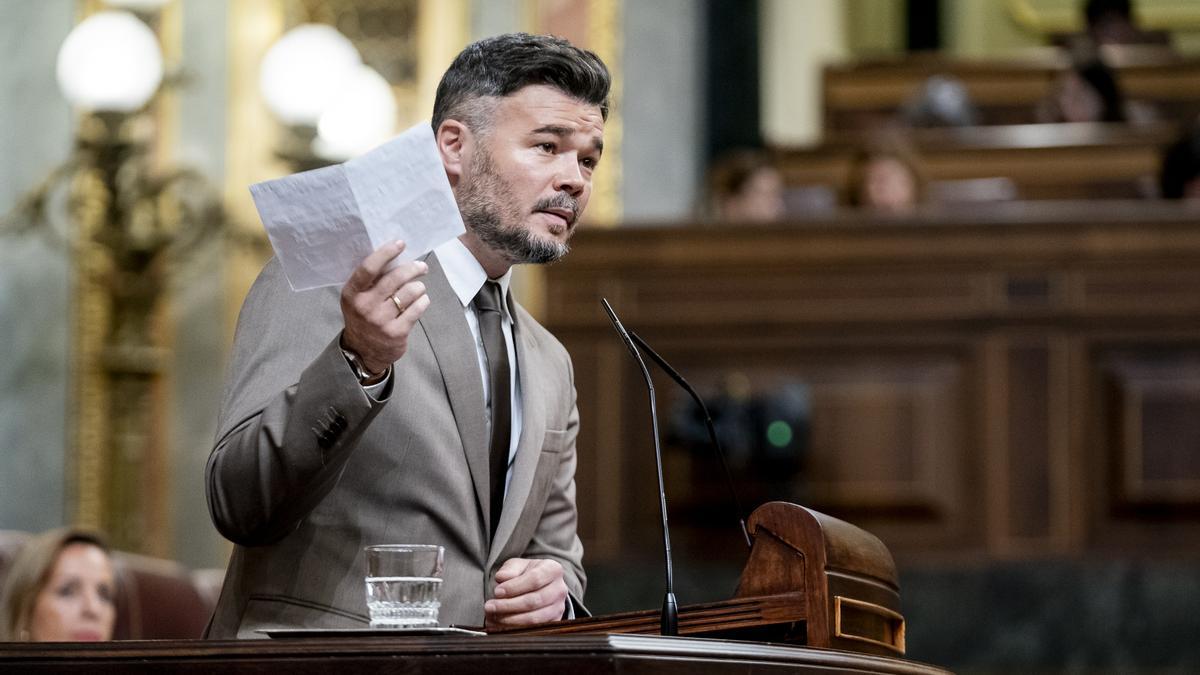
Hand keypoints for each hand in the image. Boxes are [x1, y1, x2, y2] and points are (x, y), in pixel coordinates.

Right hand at [340, 240, 430, 374]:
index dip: (386, 253)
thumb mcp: (358, 298)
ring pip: (410, 292)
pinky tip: (421, 300)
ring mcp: (380, 321)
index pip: (369, 268)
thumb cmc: (364, 317)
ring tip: (418, 289)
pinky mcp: (396, 332)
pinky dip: (423, 301)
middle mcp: (365, 306)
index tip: (400, 243)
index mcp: (352, 293)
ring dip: (419, 287)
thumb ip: (372, 281)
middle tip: (421, 266)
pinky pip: (417, 308)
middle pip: (395, 278)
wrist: (363, 352)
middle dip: (413, 268)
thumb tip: (396, 256)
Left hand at [484, 558, 568, 627]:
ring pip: (535, 618)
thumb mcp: (517, 566)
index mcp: (552, 569)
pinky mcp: (554, 623)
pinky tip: (500, 626)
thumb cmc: (526, 574)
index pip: (534, 579)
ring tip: (493, 617)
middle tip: (489, 607)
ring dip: (510, 620)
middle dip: (508, 605)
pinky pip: (535, 630)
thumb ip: (509, 569)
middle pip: (534, 601)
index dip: (514, 587)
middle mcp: (559, 589)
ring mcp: (558, 608)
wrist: (540, 587)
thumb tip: (501, 578)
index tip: (497, 592)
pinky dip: (515, 630)